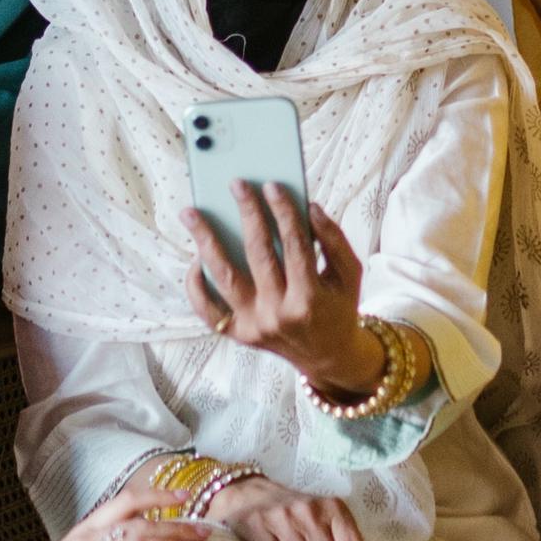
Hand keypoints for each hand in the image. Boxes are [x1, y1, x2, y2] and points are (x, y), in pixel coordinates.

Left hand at [183, 182, 378, 400]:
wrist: (327, 356)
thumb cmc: (338, 306)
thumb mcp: (349, 274)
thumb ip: (334, 239)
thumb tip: (309, 206)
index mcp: (310, 299)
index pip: (295, 246)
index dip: (284, 213)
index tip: (271, 185)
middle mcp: (278, 314)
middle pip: (257, 255)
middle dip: (247, 215)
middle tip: (236, 184)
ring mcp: (253, 326)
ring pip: (223, 278)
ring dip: (205, 241)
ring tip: (191, 213)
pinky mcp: (237, 334)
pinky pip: (207, 309)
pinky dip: (196, 284)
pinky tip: (196, 257)